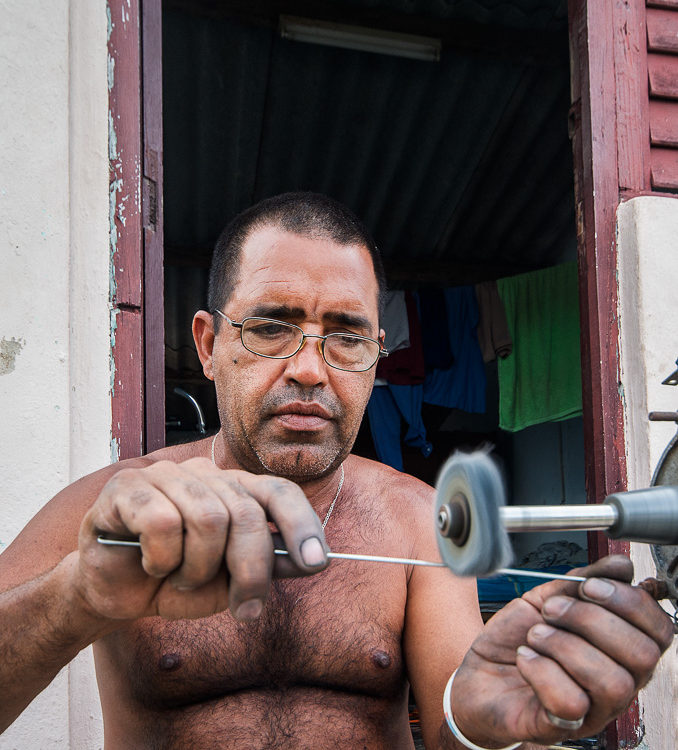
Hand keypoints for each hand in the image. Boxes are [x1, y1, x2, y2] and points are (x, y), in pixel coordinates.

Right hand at [74, 458, 328, 622]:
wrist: (116, 594)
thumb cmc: (176, 581)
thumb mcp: (230, 581)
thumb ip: (267, 565)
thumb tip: (311, 559)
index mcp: (235, 488)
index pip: (279, 491)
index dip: (301, 524)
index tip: (316, 562)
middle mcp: (205, 475)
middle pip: (246, 513)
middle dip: (250, 570)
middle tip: (245, 608)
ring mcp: (166, 475)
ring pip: (207, 518)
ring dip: (198, 568)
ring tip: (182, 579)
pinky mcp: (128, 487)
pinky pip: (161, 522)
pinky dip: (162, 559)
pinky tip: (151, 565)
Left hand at [450, 556, 673, 746]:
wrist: (479, 672)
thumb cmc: (518, 638)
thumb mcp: (548, 597)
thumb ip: (583, 580)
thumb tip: (621, 564)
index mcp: (620, 649)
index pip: (660, 631)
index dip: (631, 603)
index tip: (589, 586)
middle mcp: (618, 683)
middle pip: (642, 655)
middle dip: (593, 619)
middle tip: (553, 608)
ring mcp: (593, 710)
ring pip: (612, 682)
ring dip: (565, 645)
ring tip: (536, 634)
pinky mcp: (560, 726)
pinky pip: (571, 702)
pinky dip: (542, 670)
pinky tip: (526, 658)